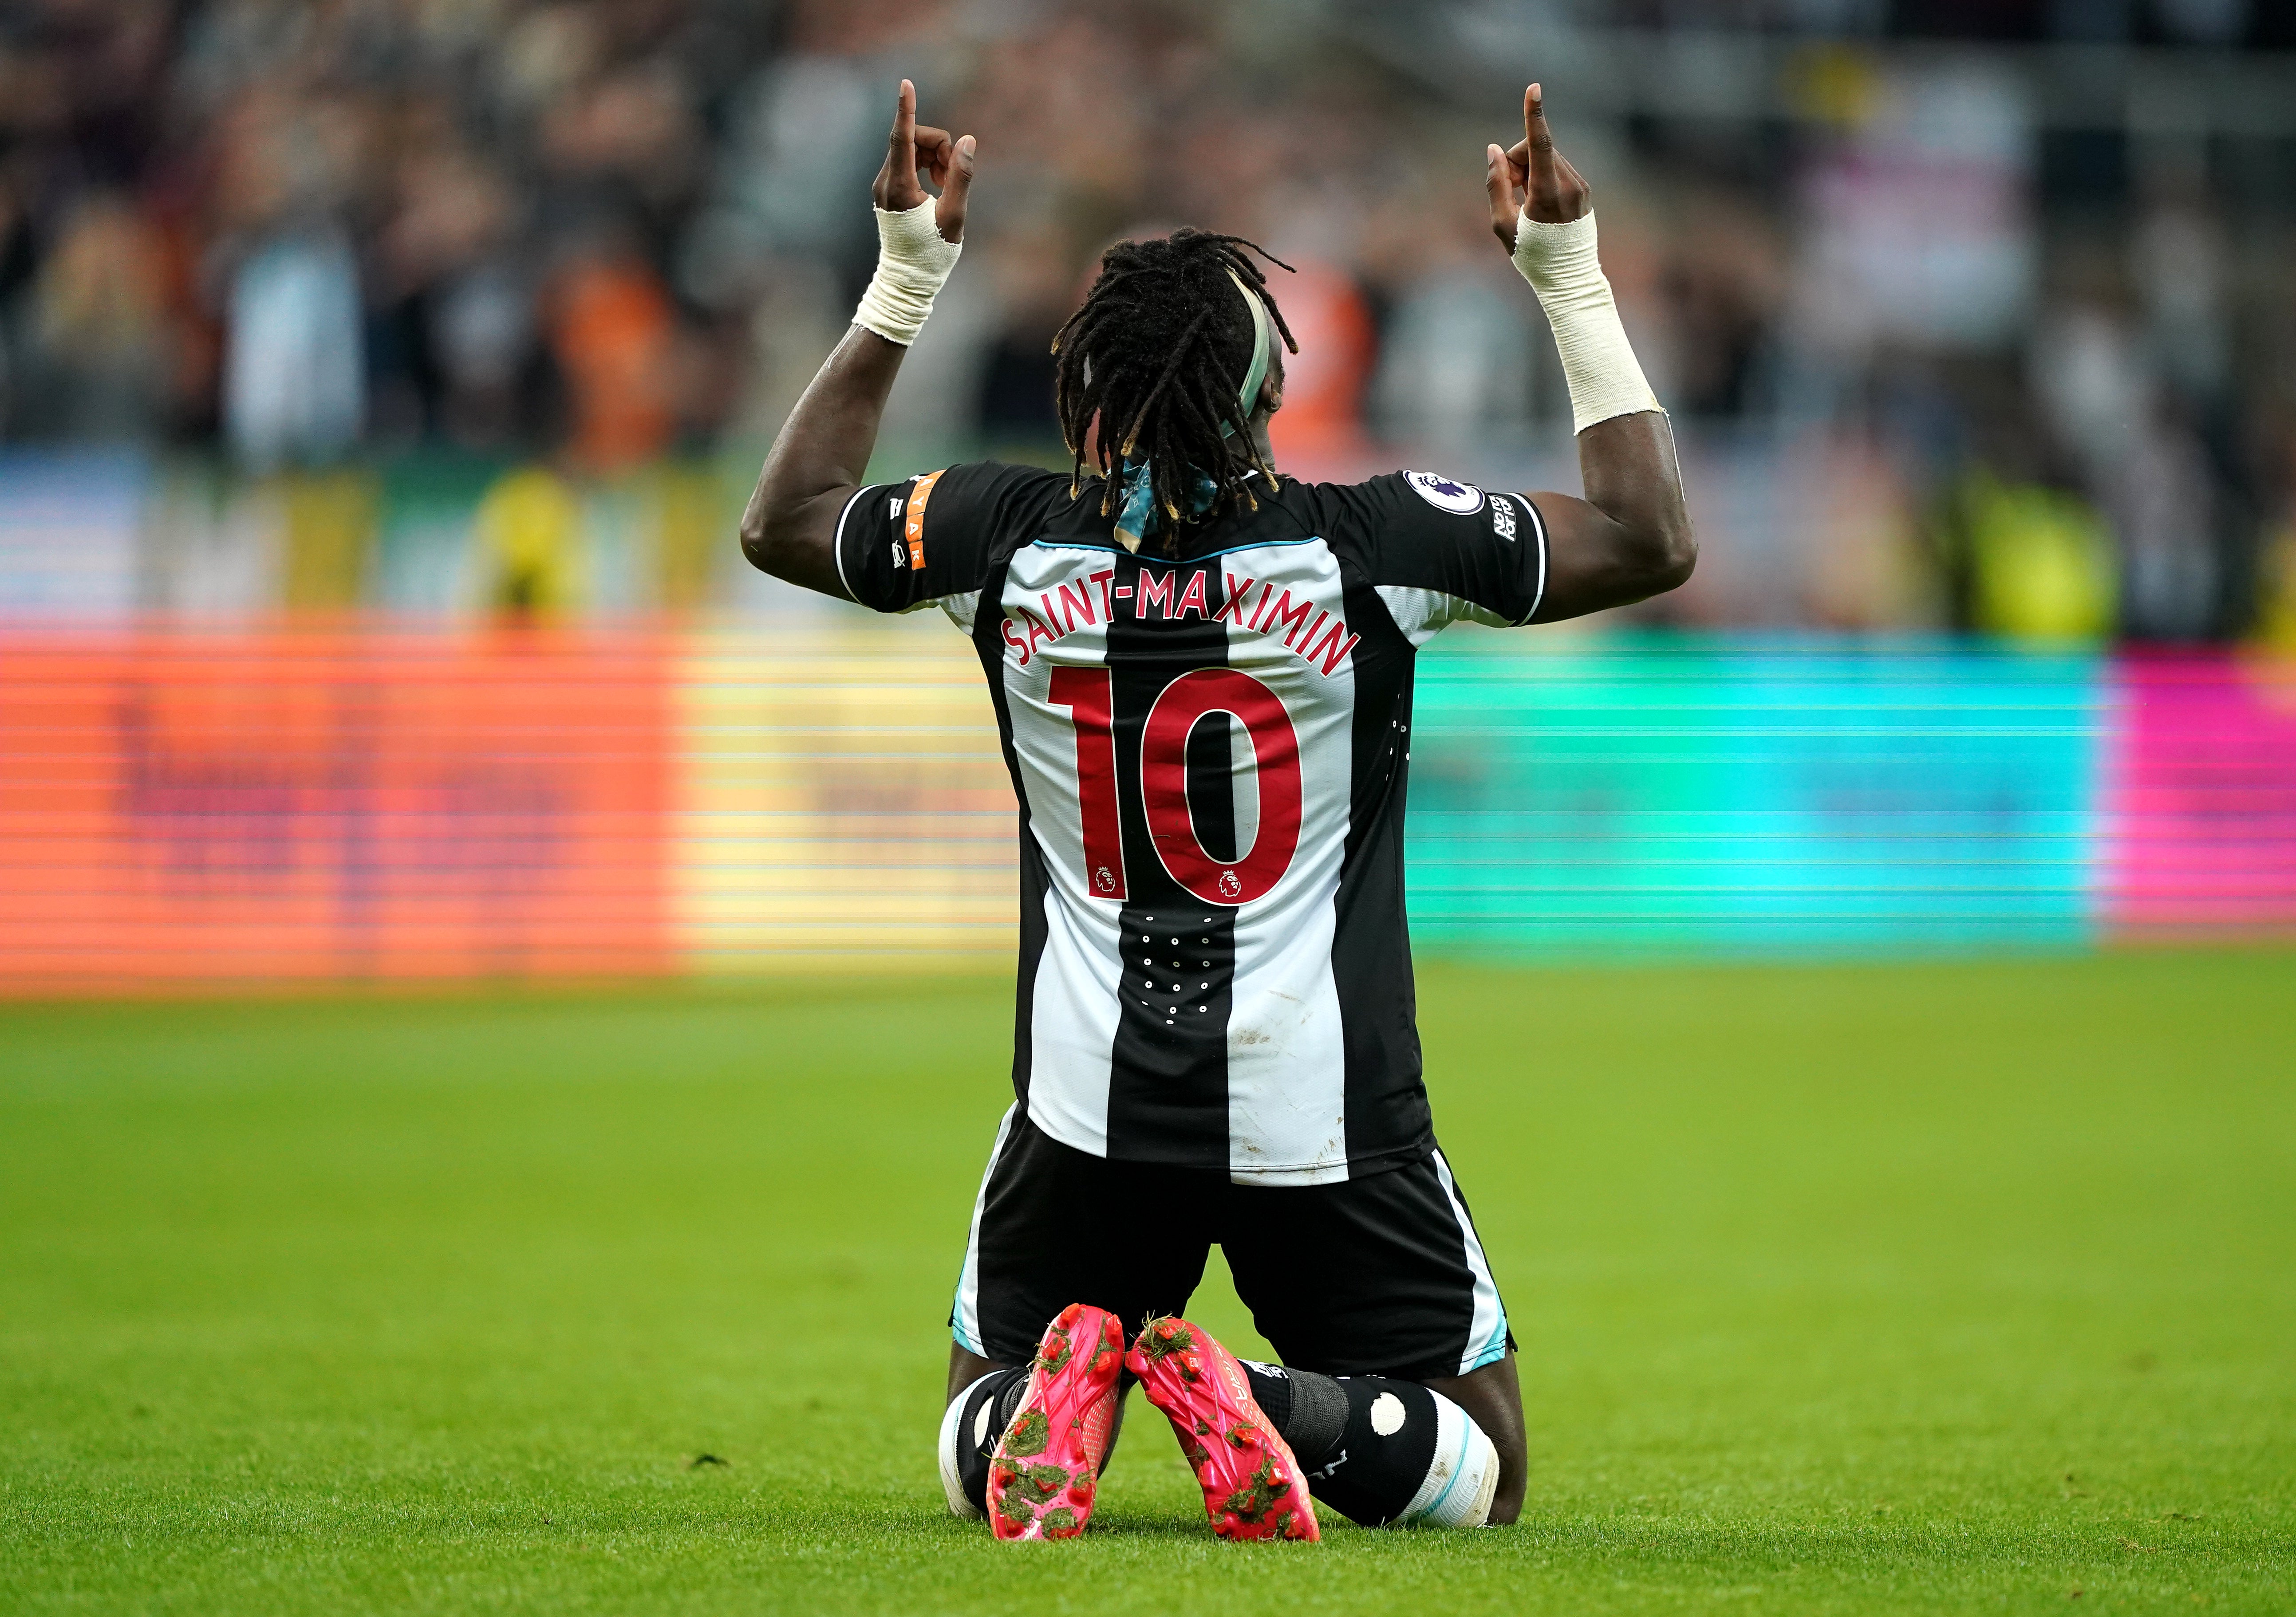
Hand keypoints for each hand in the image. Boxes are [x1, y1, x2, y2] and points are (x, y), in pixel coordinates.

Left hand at [872, 78, 976, 243]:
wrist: (908, 278)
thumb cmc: (933, 252)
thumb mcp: (954, 215)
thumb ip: (961, 175)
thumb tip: (967, 141)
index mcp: (900, 188)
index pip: (901, 138)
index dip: (907, 109)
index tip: (906, 84)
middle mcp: (885, 182)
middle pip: (910, 140)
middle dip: (937, 146)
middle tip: (952, 173)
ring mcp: (883, 185)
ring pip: (909, 149)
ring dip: (933, 157)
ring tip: (946, 183)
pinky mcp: (887, 188)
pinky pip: (906, 161)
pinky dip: (925, 165)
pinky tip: (937, 185)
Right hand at [1485, 82, 1589, 251]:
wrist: (1569, 278)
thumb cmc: (1532, 255)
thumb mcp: (1503, 224)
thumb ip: (1496, 184)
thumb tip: (1493, 150)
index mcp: (1548, 193)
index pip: (1541, 144)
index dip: (1534, 114)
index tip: (1534, 88)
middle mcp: (1570, 185)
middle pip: (1536, 149)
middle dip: (1517, 161)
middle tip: (1509, 190)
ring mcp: (1580, 186)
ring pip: (1547, 157)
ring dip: (1529, 170)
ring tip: (1524, 201)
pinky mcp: (1583, 189)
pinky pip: (1557, 168)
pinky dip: (1541, 177)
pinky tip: (1538, 203)